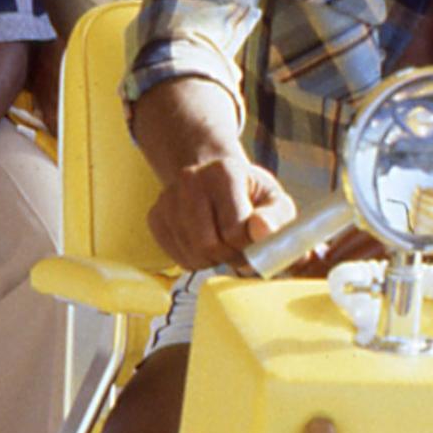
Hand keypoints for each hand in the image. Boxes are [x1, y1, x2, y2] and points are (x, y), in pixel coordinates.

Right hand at [147, 153, 298, 271]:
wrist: (214, 180)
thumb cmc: (249, 194)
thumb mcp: (274, 200)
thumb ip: (278, 218)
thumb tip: (261, 232)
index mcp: (224, 172)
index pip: (234, 231)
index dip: (249, 246)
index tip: (255, 241)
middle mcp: (190, 179)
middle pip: (208, 245)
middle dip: (230, 256)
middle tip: (241, 249)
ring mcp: (167, 198)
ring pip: (192, 255)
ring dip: (214, 261)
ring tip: (224, 245)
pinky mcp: (155, 215)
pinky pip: (176, 256)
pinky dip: (195, 260)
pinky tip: (205, 244)